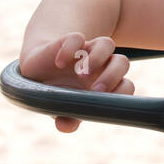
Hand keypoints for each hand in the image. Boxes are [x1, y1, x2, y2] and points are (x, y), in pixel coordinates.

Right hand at [19, 33, 134, 133]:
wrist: (36, 73)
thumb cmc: (57, 94)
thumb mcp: (61, 110)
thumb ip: (67, 118)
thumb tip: (65, 126)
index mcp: (106, 83)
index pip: (126, 85)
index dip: (121, 92)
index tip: (105, 102)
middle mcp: (101, 65)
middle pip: (122, 62)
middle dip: (112, 76)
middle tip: (96, 90)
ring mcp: (86, 51)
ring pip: (106, 44)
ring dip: (97, 58)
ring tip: (81, 74)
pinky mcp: (69, 41)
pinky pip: (76, 38)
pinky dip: (69, 49)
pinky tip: (59, 63)